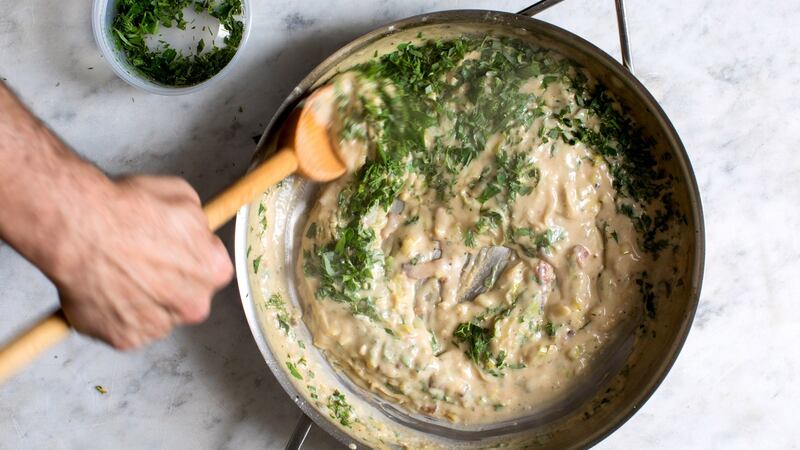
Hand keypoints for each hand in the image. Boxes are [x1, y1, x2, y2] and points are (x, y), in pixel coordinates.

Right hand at [52, 175, 232, 348]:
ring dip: (142, 299)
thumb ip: (198, 225)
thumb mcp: (182, 197)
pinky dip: (115, 313)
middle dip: (169, 283)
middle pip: (186, 297)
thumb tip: (197, 233)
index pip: (212, 269)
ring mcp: (158, 326)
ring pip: (156, 314)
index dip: (190, 256)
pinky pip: (125, 327)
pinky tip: (105, 289)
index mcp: (213, 271)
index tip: (174, 250)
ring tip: (118, 272)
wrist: (78, 230)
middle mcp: (192, 305)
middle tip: (143, 261)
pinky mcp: (125, 338)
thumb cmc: (126, 212)